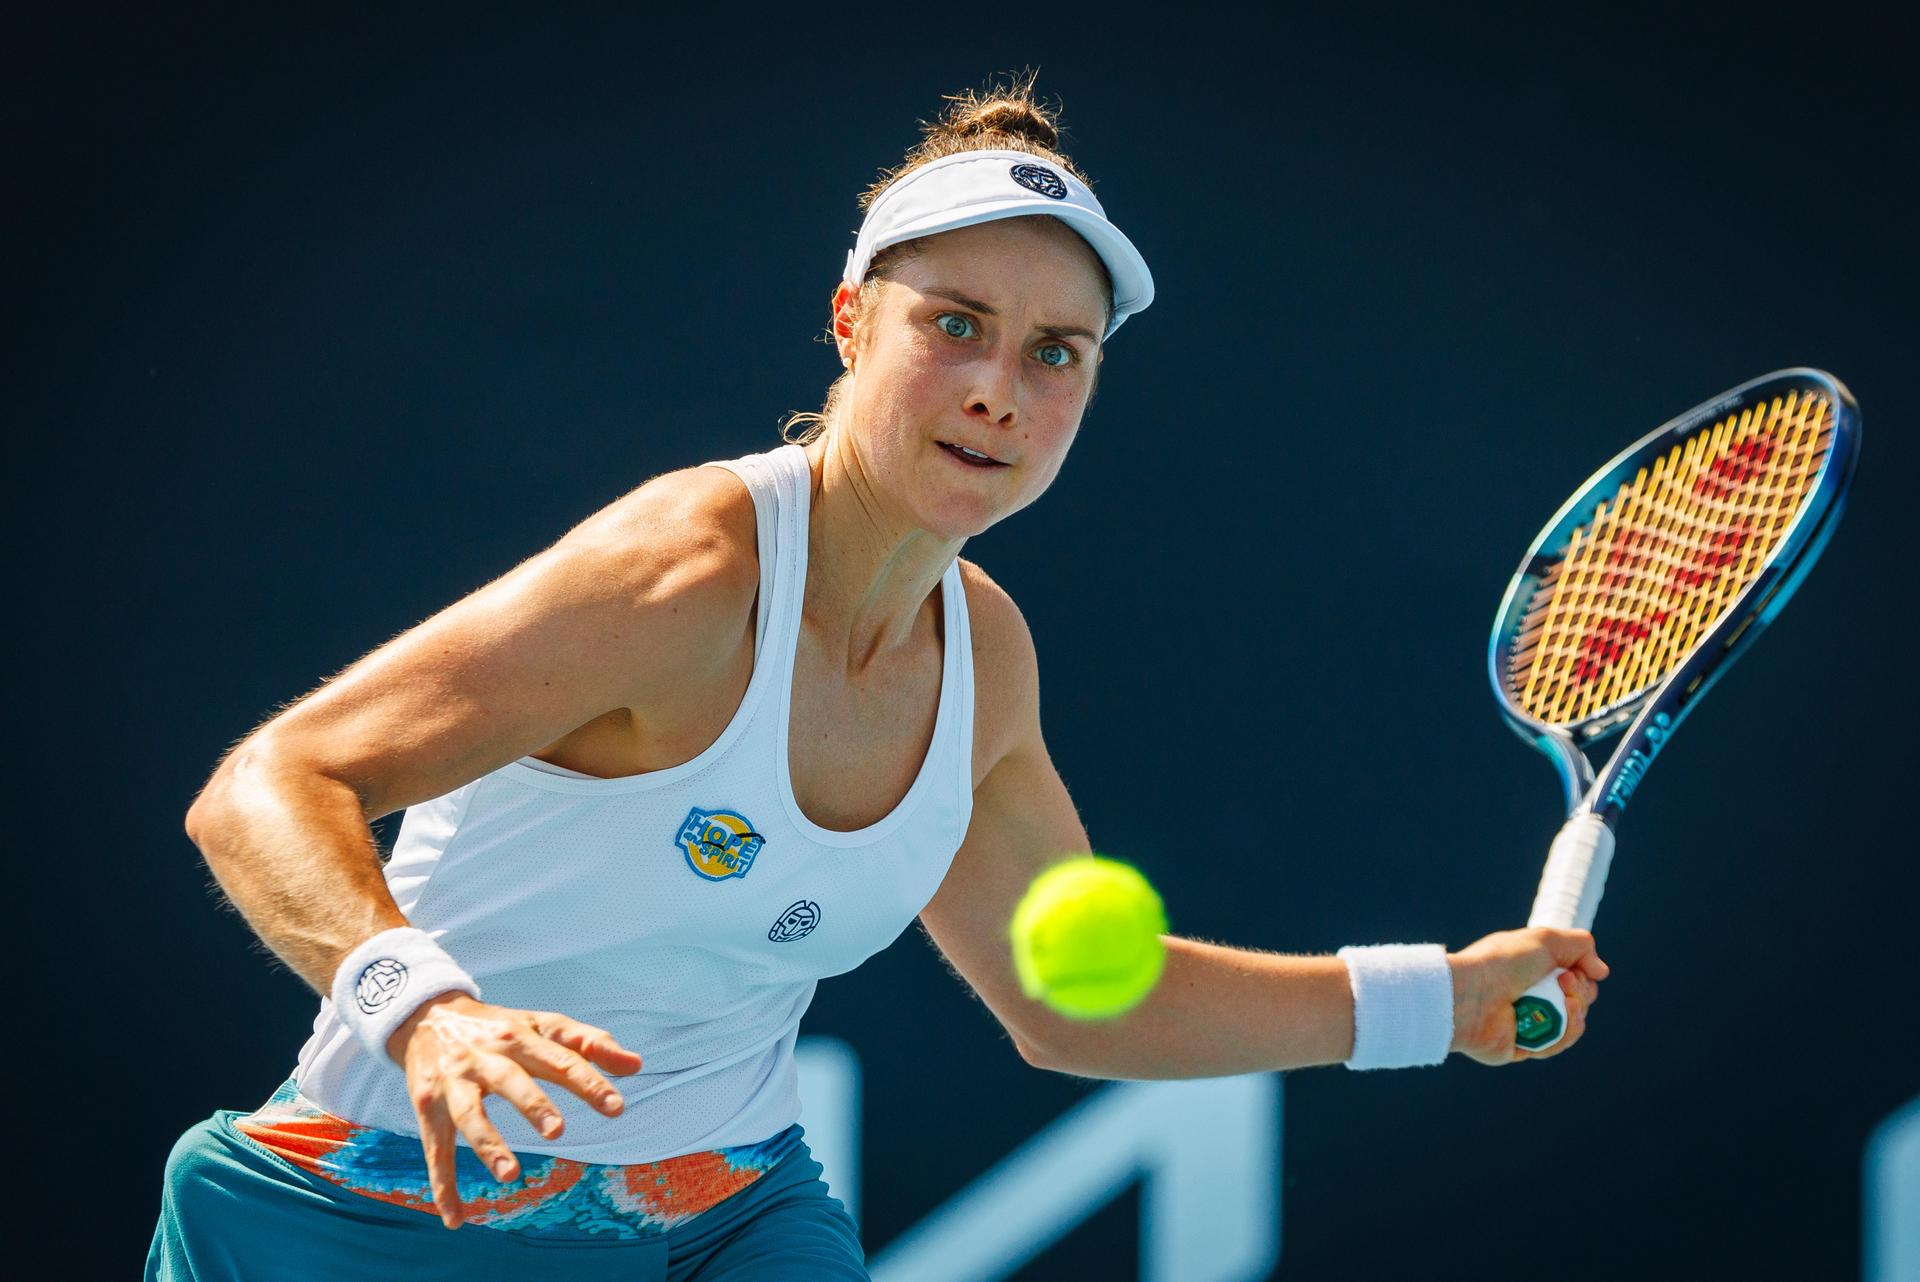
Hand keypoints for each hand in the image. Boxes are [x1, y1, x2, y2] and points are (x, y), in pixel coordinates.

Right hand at [385, 992, 642, 1228]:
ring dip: (488, 1144)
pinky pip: (436, 1149)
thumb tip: (637, 1066)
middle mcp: (487, 1056)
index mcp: (521, 1035)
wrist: (427, 1015)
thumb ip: (589, 1043)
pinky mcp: (428, 1106)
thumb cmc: (501, 1027)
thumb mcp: (543, 1025)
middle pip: (511, 1078)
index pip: (560, 1057)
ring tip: (511, 1175)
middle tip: (558, 1130)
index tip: (615, 1107)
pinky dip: (443, 1185)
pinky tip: (457, 1219)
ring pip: (469, 1113)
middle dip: (532, 1103)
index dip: (588, 1081)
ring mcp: (455, 1081)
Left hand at [1447, 927, 1609, 1065]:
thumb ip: (1581, 946)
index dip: (1581, 975)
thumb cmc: (1503, 962)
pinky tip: (1561, 1018)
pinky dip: (1565, 1031)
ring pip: (1573, 1024)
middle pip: (1578, 1001)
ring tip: (1564, 999)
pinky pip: (1558, 1043)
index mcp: (1533, 970)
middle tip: (1561, 981)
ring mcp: (1528, 1022)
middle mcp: (1531, 995)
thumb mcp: (1546, 939)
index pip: (1574, 978)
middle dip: (1580, 991)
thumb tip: (1601, 972)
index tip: (1570, 969)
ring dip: (1577, 1012)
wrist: (1472, 994)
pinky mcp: (1524, 1047)